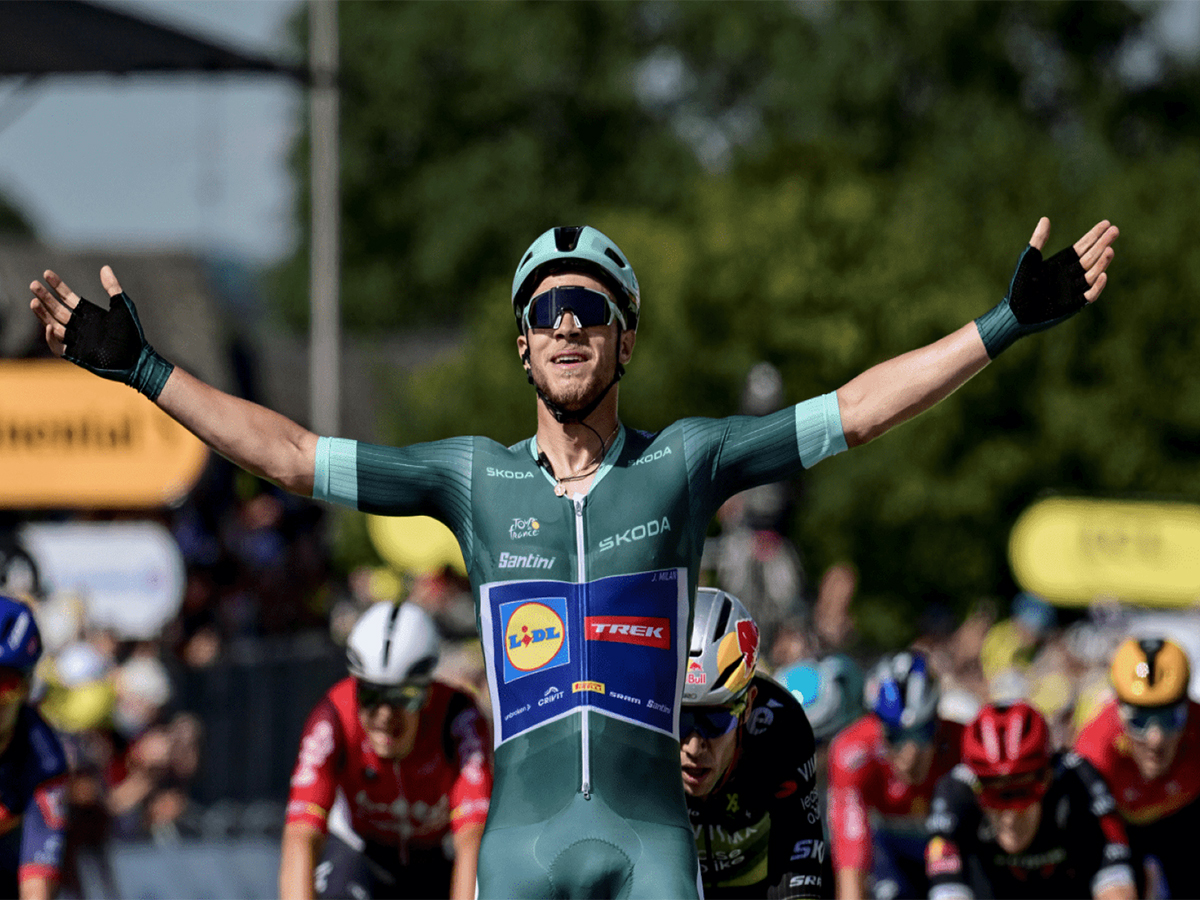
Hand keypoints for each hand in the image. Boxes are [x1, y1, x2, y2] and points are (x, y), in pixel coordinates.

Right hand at [30, 266, 173, 398]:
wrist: (137, 358)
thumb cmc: (131, 334)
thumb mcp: (123, 307)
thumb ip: (113, 288)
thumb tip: (105, 267)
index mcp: (89, 314)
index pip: (67, 298)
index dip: (57, 286)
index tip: (47, 273)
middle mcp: (80, 326)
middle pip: (57, 309)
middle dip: (45, 298)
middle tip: (33, 285)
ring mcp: (77, 340)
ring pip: (53, 326)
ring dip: (43, 315)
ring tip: (33, 302)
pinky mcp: (77, 354)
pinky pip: (58, 347)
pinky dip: (52, 338)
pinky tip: (50, 326)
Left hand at [975, 217, 1118, 358]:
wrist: (1014, 312)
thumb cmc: (1018, 287)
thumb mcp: (1028, 260)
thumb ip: (1037, 241)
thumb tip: (1045, 219)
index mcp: (1061, 263)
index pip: (1082, 247)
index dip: (1094, 235)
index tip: (1107, 223)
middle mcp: (1070, 275)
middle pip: (1091, 257)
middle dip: (1102, 244)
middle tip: (1115, 231)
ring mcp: (1073, 290)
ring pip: (1092, 274)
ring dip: (1102, 263)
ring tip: (1109, 250)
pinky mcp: (1072, 305)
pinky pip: (1088, 296)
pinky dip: (1096, 286)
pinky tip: (1103, 275)